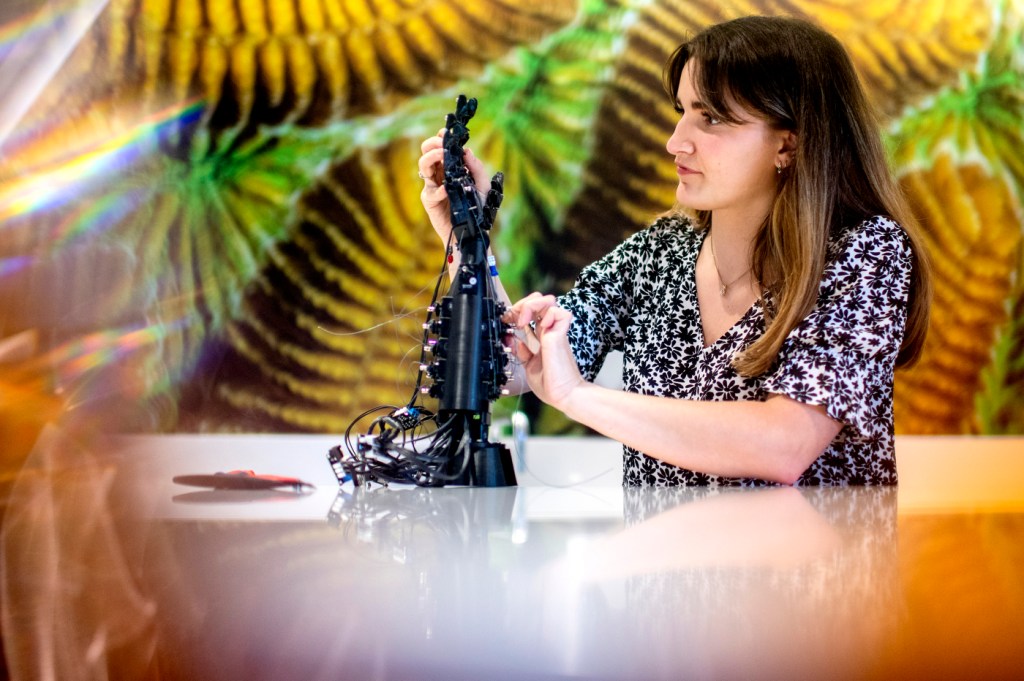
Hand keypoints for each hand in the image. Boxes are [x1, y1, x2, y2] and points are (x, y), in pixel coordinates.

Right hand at [417, 129, 491, 247]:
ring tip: (442, 155)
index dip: (441, 138)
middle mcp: (439, 175)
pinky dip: (439, 189)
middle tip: (442, 144)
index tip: (446, 132)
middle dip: (432, 144)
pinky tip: (447, 190)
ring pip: (423, 166)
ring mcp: (432, 187)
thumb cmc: (477, 207)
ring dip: (431, 157)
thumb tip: (466, 151)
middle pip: (426, 152)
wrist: (474, 230)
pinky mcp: (430, 202)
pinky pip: (430, 192)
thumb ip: (477, 168)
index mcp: (450, 168)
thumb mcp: (483, 186)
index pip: (440, 148)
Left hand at [508, 293, 585, 409]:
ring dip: (533, 305)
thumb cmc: (551, 384)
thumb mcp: (529, 365)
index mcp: (541, 337)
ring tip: (524, 321)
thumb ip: (523, 352)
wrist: (563, 395)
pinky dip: (549, 315)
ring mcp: (554, 332)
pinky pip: (560, 313)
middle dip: (523, 303)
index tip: (506, 321)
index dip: (517, 312)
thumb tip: (514, 341)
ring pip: (549, 301)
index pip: (531, 312)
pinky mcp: (559, 336)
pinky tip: (541, 326)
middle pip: (539, 300)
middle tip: (515, 318)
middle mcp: (548, 332)